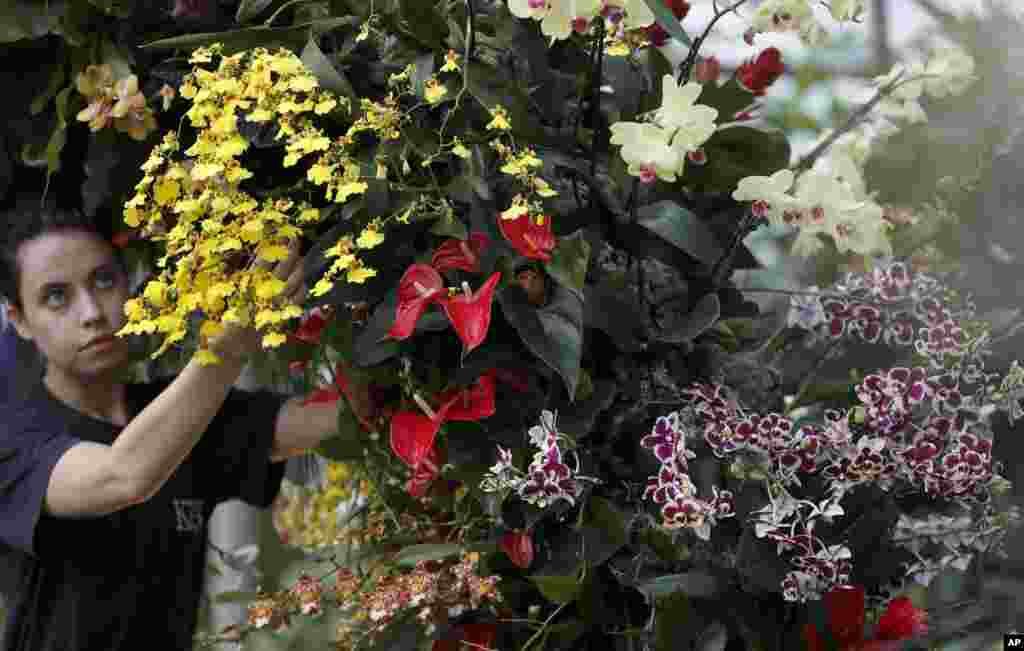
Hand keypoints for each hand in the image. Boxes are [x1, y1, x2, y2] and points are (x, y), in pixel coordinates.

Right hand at [207, 239, 308, 363]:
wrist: (230, 347)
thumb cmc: (223, 317)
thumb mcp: (224, 292)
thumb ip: (239, 274)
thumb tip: (247, 255)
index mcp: (249, 284)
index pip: (266, 258)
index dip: (276, 243)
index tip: (280, 232)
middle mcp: (266, 292)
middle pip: (286, 265)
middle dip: (291, 249)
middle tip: (294, 238)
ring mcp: (278, 304)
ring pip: (296, 279)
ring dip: (298, 265)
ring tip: (298, 256)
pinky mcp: (284, 315)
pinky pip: (299, 297)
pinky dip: (302, 286)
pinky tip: (299, 280)